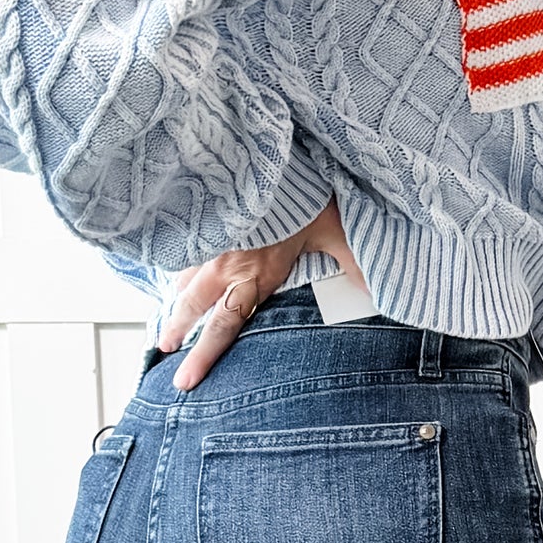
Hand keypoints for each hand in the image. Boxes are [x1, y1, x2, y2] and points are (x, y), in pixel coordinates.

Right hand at [160, 198, 366, 390]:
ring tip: (165, 320)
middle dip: (177, 331)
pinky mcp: (204, 221)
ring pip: (184, 280)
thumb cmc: (301, 196)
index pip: (226, 325)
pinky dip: (177, 267)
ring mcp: (211, 243)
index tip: (186, 380)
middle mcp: (227, 265)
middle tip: (163, 350)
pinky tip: (173, 273)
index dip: (205, 355)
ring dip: (174, 302)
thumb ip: (353, 263)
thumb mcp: (334, 230)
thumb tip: (378, 294)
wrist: (264, 162)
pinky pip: (185, 251)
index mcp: (256, 276)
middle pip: (196, 308)